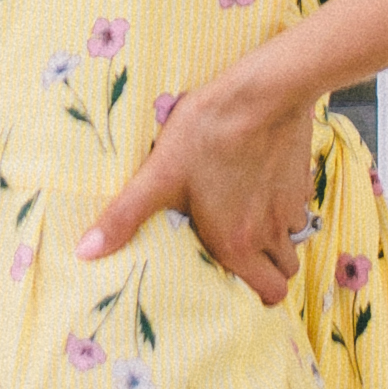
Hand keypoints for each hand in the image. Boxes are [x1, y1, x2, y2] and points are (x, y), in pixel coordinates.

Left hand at [80, 53, 318, 306]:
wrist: (263, 92)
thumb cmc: (208, 133)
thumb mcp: (158, 175)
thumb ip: (124, 217)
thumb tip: (85, 252)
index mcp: (237, 243)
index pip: (269, 294)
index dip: (256, 296)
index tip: (237, 286)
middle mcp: (270, 232)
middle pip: (284, 274)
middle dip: (268, 273)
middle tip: (242, 258)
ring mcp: (291, 206)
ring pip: (293, 241)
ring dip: (276, 240)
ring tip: (248, 223)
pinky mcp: (302, 178)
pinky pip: (300, 208)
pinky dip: (285, 208)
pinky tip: (261, 187)